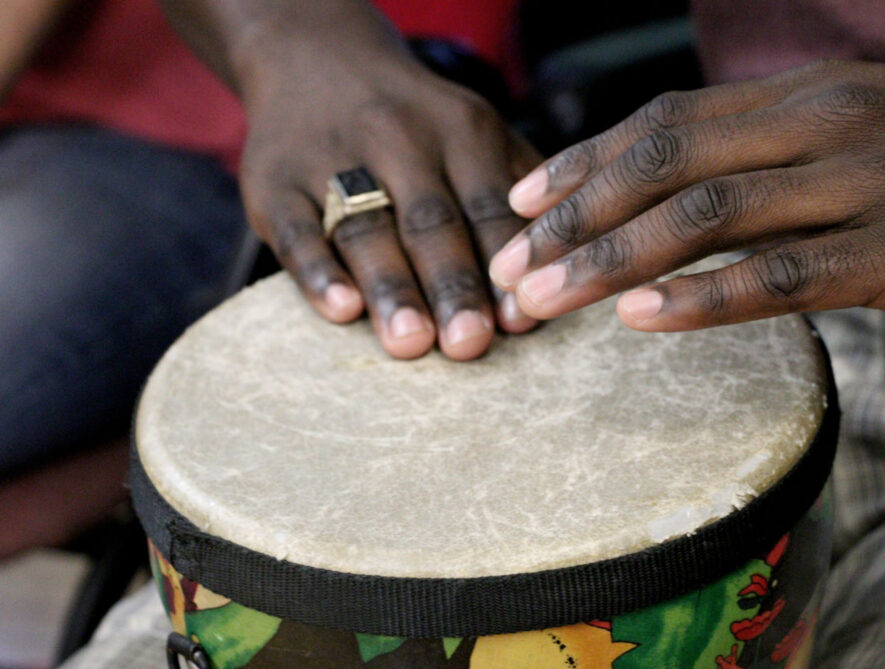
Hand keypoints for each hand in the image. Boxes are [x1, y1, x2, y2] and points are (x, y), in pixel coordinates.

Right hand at [241, 48, 539, 359]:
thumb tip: (563, 267)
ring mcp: (331, 160)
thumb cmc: (416, 126)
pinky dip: (318, 271)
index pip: (489, 205)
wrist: (315, 61)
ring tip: (411, 342)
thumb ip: (516, 188)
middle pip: (431, 221)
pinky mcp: (275, 184)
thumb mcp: (473, 133)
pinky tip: (341, 310)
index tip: (521, 320)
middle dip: (454, 286)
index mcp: (461, 132)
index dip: (505, 263)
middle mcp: (398, 139)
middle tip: (470, 344)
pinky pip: (296, 231)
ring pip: (365, 228)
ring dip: (392, 287)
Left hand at [489, 60, 884, 330]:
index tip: (523, 200)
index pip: (667, 118)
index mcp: (809, 93)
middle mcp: (824, 124)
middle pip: (666, 162)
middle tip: (512, 265)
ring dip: (613, 259)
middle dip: (576, 215)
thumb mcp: (866, 125)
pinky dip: (705, 299)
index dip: (585, 159)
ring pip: (707, 216)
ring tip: (547, 298)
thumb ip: (775, 146)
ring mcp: (864, 185)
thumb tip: (686, 184)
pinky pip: (783, 277)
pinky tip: (642, 320)